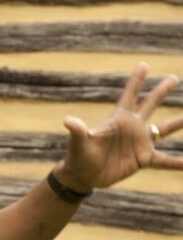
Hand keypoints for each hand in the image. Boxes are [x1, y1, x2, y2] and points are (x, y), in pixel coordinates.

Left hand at [57, 63, 182, 191]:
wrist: (83, 175)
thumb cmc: (78, 155)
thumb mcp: (78, 142)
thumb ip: (77, 131)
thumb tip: (67, 121)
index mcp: (118, 119)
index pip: (129, 96)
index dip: (136, 81)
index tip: (144, 64)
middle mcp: (132, 127)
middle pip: (150, 105)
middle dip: (161, 91)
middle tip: (173, 77)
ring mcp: (139, 143)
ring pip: (163, 129)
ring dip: (178, 122)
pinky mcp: (142, 159)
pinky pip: (164, 160)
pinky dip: (176, 162)